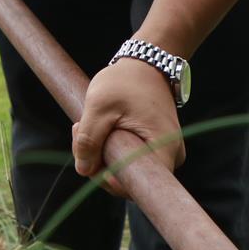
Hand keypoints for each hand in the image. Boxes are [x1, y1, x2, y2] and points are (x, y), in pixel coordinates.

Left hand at [71, 54, 184, 197]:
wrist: (146, 63)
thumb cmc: (126, 81)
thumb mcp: (99, 106)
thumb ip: (88, 139)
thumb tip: (83, 170)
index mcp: (164, 150)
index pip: (136, 186)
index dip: (109, 181)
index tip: (91, 159)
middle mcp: (170, 157)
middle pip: (127, 178)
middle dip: (98, 162)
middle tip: (78, 130)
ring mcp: (162, 153)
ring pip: (124, 168)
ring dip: (101, 152)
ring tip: (88, 123)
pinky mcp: (153, 147)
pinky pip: (127, 158)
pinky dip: (109, 147)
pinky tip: (99, 127)